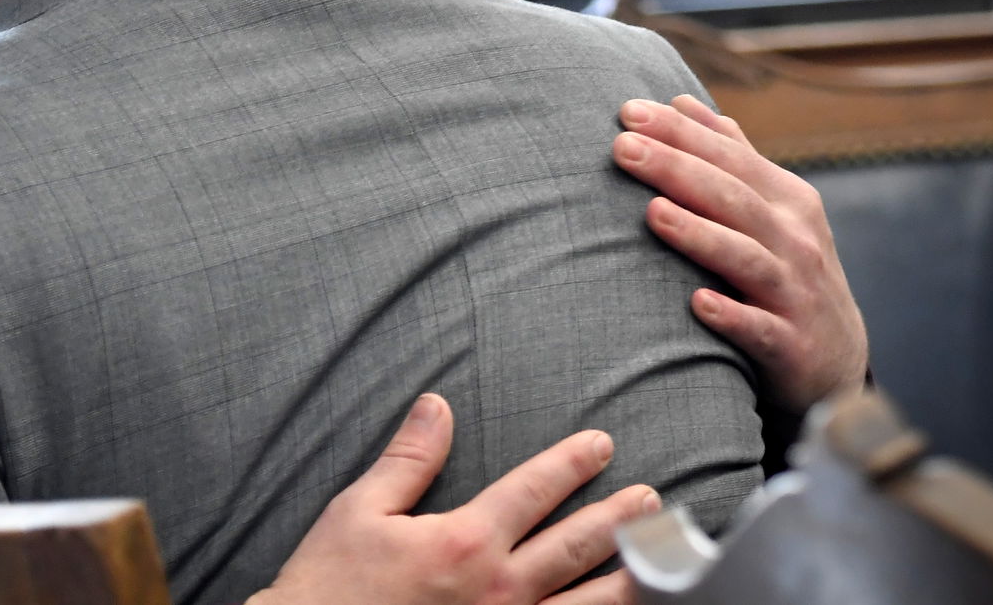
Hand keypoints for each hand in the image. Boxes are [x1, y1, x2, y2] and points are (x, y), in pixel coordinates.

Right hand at [248, 394, 656, 604]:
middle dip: (618, 519)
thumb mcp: (360, 510)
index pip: (532, 491)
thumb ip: (408, 458)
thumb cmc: (331, 584)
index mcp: (465, 543)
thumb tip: (438, 405)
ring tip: (661, 560)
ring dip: (628, 578)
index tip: (600, 444)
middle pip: (575, 547)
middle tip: (651, 499)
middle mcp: (498, 591)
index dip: (569, 463)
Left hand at [615, 95, 868, 412]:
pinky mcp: (790, 345)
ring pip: (745, 258)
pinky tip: (697, 304)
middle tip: (622, 146)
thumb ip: (729, 155)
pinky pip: (758, 330)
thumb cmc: (786, 269)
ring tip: (652, 213)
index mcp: (785, 199)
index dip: (680, 133)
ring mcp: (794, 293)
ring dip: (700, 235)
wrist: (836, 359)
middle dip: (677, 168)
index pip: (727, 156)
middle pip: (732, 197)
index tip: (627, 111)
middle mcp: (794, 240)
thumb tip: (680, 102)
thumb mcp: (771, 207)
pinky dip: (731, 317)